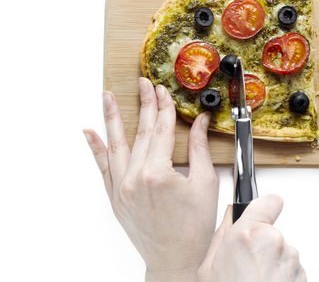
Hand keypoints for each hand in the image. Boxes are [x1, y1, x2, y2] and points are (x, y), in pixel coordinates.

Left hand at [83, 78, 217, 281]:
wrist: (176, 259)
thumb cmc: (193, 227)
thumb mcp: (204, 183)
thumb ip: (199, 149)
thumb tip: (199, 122)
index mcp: (158, 173)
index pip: (161, 130)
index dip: (164, 108)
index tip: (164, 91)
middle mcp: (134, 178)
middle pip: (140, 133)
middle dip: (144, 105)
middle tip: (143, 84)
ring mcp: (121, 188)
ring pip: (116, 145)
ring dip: (112, 118)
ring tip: (107, 96)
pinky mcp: (115, 198)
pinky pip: (102, 168)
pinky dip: (95, 149)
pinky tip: (89, 132)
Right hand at [198, 195, 306, 281]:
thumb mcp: (208, 267)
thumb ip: (222, 234)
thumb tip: (230, 215)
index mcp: (247, 235)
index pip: (267, 201)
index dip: (265, 206)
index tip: (263, 209)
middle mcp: (272, 242)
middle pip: (271, 232)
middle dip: (261, 244)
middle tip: (245, 265)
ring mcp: (290, 259)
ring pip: (281, 252)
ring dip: (272, 263)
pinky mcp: (301, 274)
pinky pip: (290, 268)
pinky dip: (281, 276)